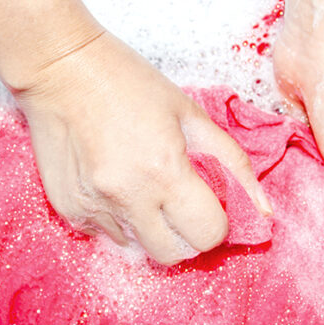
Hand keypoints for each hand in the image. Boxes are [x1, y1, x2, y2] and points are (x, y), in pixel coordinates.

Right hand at [13, 31, 271, 264]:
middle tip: (180, 204)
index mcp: (165, 170)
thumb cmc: (130, 83)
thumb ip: (233, 164)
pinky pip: (107, 235)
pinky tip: (115, 184)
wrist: (61, 69)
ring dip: (151, 230)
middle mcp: (127, 197)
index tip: (208, 203)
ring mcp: (94, 207)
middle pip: (174, 255)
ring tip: (143, 188)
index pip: (208, 235)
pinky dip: (120, 220)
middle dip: (186, 235)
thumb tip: (263, 210)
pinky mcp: (69, 210)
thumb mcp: (191, 114)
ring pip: (139, 250)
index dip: (216, 222)